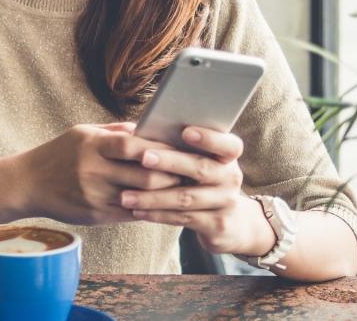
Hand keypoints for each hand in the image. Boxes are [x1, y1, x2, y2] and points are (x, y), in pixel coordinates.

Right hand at [17, 123, 182, 225]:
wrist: (28, 183)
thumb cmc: (60, 153)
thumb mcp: (83, 133)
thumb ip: (116, 132)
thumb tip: (151, 128)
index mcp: (92, 145)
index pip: (133, 145)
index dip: (161, 148)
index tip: (183, 149)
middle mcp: (93, 171)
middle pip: (144, 175)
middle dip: (173, 175)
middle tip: (194, 173)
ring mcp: (95, 196)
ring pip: (142, 198)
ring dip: (166, 195)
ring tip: (185, 189)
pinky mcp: (96, 215)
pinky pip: (131, 213)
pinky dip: (150, 208)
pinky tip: (164, 204)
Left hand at [117, 126, 273, 254]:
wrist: (231, 221)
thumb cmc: (202, 180)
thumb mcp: (201, 162)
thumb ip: (181, 148)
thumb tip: (141, 132)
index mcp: (228, 156)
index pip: (228, 145)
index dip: (209, 138)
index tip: (186, 131)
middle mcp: (231, 178)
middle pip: (201, 168)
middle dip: (170, 162)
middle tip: (143, 157)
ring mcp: (226, 203)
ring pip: (185, 198)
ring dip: (153, 197)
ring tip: (125, 196)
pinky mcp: (217, 225)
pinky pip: (182, 218)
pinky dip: (157, 214)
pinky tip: (137, 211)